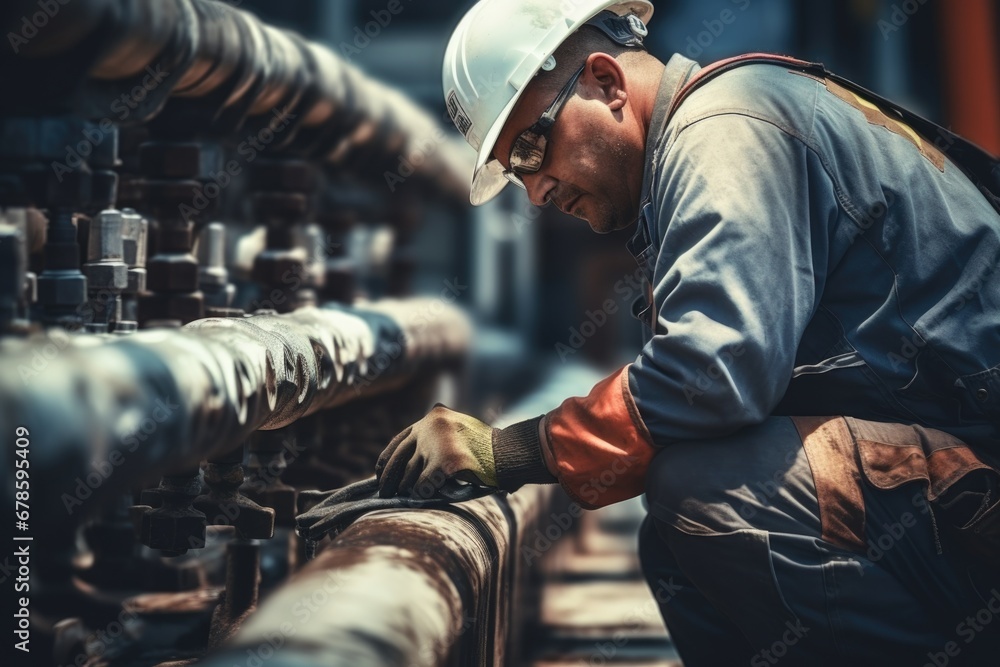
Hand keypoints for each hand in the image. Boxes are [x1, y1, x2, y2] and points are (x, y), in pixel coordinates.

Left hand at [375, 405, 495, 497]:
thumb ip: (434, 439)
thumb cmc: (485, 448)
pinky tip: (420, 499)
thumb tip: (407, 463)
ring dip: (406, 488)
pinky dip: (420, 494)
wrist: (510, 452)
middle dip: (389, 477)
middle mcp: (431, 426)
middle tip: (384, 492)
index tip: (379, 472)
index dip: (387, 458)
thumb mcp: (456, 431)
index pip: (400, 440)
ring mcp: (438, 443)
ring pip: (410, 474)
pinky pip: (423, 485)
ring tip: (401, 497)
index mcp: (433, 417)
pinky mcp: (446, 462)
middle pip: (400, 457)